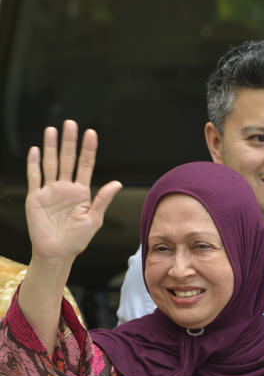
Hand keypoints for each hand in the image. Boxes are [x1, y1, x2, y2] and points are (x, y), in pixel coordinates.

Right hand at [25, 120, 121, 262]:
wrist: (57, 252)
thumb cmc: (77, 239)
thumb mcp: (94, 219)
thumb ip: (103, 200)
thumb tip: (117, 183)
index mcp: (81, 192)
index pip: (85, 165)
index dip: (88, 149)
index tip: (91, 133)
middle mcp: (65, 188)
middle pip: (68, 159)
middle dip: (69, 141)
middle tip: (70, 123)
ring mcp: (50, 191)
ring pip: (51, 164)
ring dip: (51, 147)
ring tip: (52, 130)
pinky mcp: (36, 197)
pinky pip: (35, 177)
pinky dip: (34, 164)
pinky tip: (35, 150)